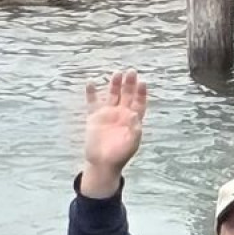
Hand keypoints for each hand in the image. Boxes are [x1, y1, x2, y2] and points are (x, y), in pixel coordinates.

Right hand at [82, 69, 146, 196]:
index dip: (141, 93)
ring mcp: (108, 114)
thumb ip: (134, 129)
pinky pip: (92, 102)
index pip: (139, 103)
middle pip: (127, 95)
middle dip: (129, 84)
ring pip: (112, 95)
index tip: (142, 82)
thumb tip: (134, 114)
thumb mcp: (131, 143)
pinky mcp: (94, 117)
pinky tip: (91, 83)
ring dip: (114, 85)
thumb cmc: (120, 155)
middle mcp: (121, 114)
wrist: (103, 163)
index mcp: (133, 120)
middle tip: (131, 71)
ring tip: (116, 73)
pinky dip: (91, 93)